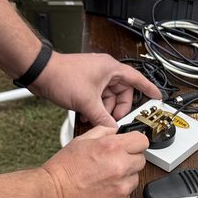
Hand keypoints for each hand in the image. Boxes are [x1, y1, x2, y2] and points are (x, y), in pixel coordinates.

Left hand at [31, 52, 160, 126]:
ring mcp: (94, 77)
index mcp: (111, 69)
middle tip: (113, 120)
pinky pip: (97, 98)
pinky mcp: (85, 83)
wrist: (40, 73)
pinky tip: (86, 116)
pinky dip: (94, 108)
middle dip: (117, 108)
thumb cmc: (61, 76)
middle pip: (122, 93)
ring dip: (103, 110)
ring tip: (94, 119)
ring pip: (108, 98)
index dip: (148, 88)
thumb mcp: (87, 102)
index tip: (157, 97)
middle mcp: (105, 71)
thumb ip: (103, 118)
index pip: (137, 79)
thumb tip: (112, 128)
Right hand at [41, 126, 148, 197]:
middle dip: (129, 160)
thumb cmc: (63, 170)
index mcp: (113, 148)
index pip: (142, 141)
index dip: (135, 143)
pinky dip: (118, 195)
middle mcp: (120, 167)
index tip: (130, 147)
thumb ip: (104, 131)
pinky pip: (127, 197)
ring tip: (104, 180)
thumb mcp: (81, 140)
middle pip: (141, 160)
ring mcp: (122, 188)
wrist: (53, 195)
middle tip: (112, 164)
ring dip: (124, 179)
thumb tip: (116, 131)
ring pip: (134, 179)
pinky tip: (103, 192)